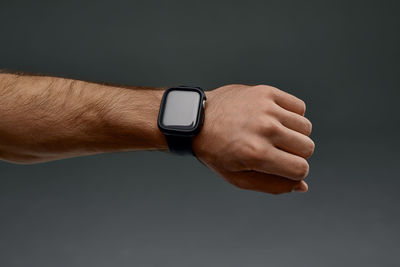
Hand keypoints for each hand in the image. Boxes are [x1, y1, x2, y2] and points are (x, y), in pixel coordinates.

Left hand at [192, 84, 314, 193]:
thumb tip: (302, 185)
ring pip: (305, 127)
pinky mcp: (266, 92)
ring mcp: (266, 108)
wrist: (197, 119)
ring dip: (294, 134)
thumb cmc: (215, 150)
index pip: (300, 169)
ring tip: (274, 134)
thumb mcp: (238, 178)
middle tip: (275, 151)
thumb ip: (273, 185)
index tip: (283, 167)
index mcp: (257, 154)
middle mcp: (265, 129)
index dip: (295, 173)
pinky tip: (275, 119)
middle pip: (307, 147)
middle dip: (295, 154)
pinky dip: (292, 115)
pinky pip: (299, 107)